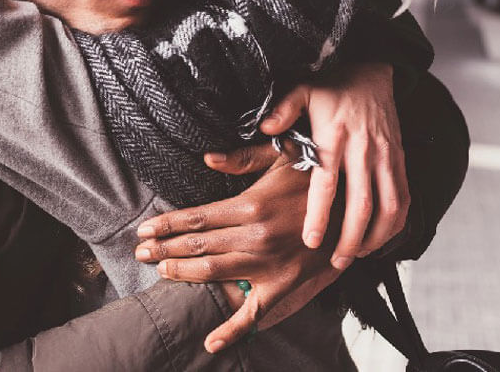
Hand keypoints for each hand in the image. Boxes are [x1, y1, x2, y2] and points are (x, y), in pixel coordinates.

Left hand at [135, 141, 340, 351]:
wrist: (359, 210)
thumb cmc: (317, 179)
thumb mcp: (282, 157)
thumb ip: (242, 159)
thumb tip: (206, 157)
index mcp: (251, 205)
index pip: (196, 217)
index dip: (166, 225)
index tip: (144, 230)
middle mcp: (255, 237)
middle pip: (198, 245)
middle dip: (165, 249)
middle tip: (140, 253)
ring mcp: (268, 265)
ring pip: (213, 272)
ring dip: (183, 273)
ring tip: (161, 271)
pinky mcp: (284, 286)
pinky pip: (255, 313)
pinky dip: (232, 330)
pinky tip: (210, 342)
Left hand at [260, 62, 408, 269]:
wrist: (372, 72)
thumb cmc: (331, 87)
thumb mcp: (302, 91)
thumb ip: (283, 111)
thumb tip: (265, 127)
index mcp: (334, 139)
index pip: (327, 185)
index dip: (321, 215)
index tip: (312, 240)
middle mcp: (363, 151)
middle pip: (362, 205)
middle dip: (351, 238)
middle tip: (337, 261)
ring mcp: (386, 157)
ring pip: (390, 206)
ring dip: (377, 236)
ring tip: (359, 254)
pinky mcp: (399, 160)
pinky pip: (404, 197)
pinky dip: (396, 222)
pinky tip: (382, 237)